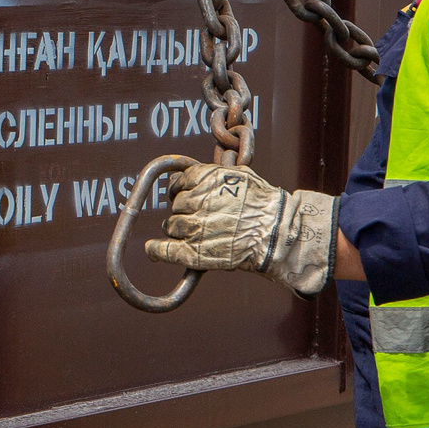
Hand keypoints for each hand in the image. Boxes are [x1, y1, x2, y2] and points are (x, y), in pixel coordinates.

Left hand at [143, 162, 335, 295]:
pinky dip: (156, 250)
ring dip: (176, 229)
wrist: (277, 232)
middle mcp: (195, 201)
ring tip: (191, 233)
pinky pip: (164, 250)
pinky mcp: (193, 252)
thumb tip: (187, 176)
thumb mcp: (240, 176)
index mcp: (205, 179)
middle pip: (176, 206)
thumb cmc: (264, 204)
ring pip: (171, 226)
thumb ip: (213, 175)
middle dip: (183, 211)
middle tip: (196, 217)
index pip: (179, 182)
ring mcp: (193, 228)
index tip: (182, 195)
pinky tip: (152, 249)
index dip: (180, 190)